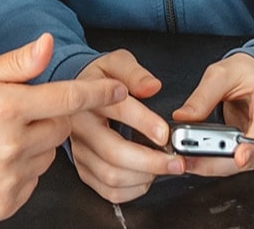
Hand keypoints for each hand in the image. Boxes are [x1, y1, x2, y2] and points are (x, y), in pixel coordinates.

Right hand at [0, 33, 127, 221]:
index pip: (68, 97)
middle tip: (18, 116)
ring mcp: (9, 177)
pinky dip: (21, 173)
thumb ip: (18, 63)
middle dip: (49, 119)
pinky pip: (32, 183)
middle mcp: (12, 144)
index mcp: (8, 107)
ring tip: (0, 140)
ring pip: (47, 157)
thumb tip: (49, 43)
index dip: (97, 93)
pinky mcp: (5, 203)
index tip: (118, 90)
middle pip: (61, 128)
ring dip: (34, 146)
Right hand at [68, 50, 185, 202]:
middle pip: (114, 153)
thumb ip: (135, 73)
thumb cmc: (100, 79)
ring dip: (144, 177)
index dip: (144, 123)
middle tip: (176, 161)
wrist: (77, 94)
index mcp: (88, 99)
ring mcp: (81, 152)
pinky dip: (133, 190)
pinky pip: (108, 190)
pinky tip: (147, 177)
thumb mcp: (117, 63)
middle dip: (151, 161)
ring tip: (164, 167)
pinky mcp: (84, 169)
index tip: (165, 133)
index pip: (118, 111)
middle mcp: (81, 128)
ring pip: (111, 176)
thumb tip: (152, 86)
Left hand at [171, 52, 253, 175]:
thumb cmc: (244, 73)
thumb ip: (202, 96)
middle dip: (223, 161)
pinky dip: (218, 164)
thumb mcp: (220, 74)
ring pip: (245, 163)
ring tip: (189, 161)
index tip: (239, 157)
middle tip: (194, 162)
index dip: (252, 145)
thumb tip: (183, 117)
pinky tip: (198, 162)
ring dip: (217, 166)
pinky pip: (238, 163)